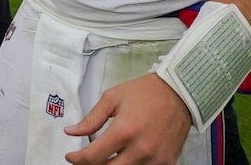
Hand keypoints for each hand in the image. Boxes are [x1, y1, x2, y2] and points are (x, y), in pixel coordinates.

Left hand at [63, 74, 190, 163]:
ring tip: (105, 158)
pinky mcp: (167, 162)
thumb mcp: (112, 98)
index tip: (71, 156)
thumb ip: (91, 118)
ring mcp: (155, 159)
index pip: (92, 157)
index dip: (76, 159)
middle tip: (86, 159)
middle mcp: (140, 149)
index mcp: (124, 130)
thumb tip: (71, 131)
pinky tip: (124, 158)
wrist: (179, 93)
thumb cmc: (146, 93)